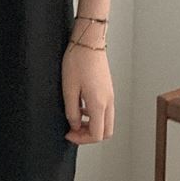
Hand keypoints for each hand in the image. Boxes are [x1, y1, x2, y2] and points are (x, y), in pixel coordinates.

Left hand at [62, 22, 114, 149]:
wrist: (88, 41)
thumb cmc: (78, 61)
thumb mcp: (69, 90)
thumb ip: (72, 111)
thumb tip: (74, 124)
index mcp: (99, 104)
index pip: (97, 135)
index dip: (82, 139)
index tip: (69, 134)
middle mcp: (108, 101)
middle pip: (106, 132)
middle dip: (89, 136)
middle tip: (74, 130)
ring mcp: (110, 95)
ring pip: (106, 121)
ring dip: (92, 125)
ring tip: (75, 118)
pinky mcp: (108, 89)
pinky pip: (105, 110)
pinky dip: (94, 115)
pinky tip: (81, 106)